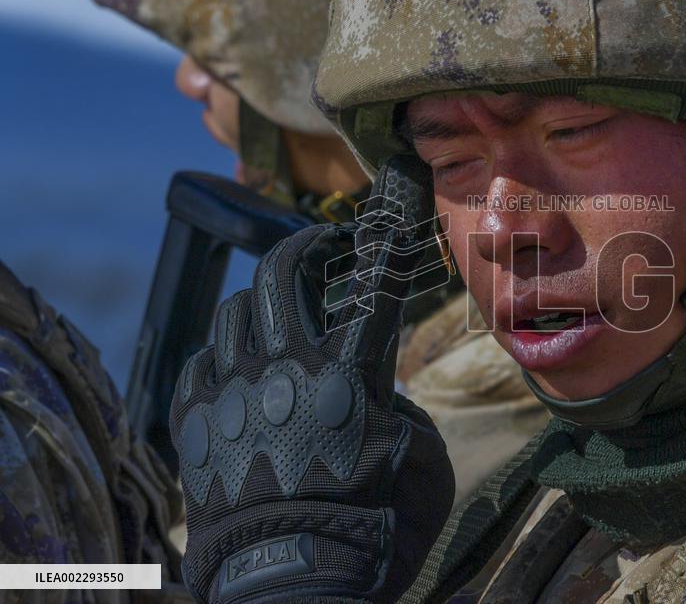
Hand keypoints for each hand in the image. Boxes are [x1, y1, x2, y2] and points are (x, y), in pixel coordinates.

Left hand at [170, 155, 454, 602]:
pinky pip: (201, 359)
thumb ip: (402, 411)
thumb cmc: (372, 532)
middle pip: (284, 272)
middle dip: (307, 246)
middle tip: (324, 249)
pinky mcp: (197, 421)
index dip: (387, 227)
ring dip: (264, 302)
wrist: (291, 587)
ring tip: (281, 318)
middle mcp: (286, 369)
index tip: (396, 187)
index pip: (375, 282)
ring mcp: (233, 392)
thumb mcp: (422, 468)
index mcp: (351, 377)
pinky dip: (224, 354)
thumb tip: (376, 393)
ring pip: (235, 310)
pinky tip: (240, 370)